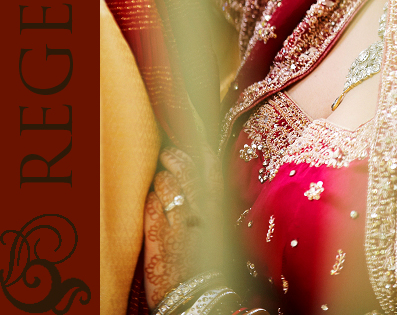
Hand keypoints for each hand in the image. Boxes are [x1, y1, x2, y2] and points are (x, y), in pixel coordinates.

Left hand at [144, 146, 223, 308]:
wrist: (195, 297)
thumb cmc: (201, 259)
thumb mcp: (212, 224)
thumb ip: (205, 196)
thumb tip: (191, 167)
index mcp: (216, 204)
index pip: (209, 162)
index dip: (197, 142)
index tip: (187, 128)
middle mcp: (201, 210)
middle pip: (187, 166)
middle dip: (173, 155)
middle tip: (164, 154)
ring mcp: (181, 222)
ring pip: (166, 183)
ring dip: (158, 179)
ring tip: (157, 182)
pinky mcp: (160, 236)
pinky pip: (151, 205)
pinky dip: (149, 201)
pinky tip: (150, 205)